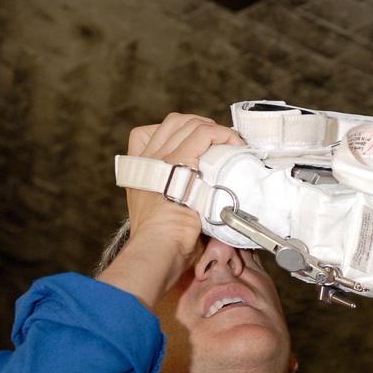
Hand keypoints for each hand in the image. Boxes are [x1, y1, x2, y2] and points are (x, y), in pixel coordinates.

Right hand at [100, 114, 242, 307]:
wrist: (158, 250)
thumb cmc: (164, 245)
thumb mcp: (165, 217)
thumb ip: (177, 201)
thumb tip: (205, 203)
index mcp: (139, 173)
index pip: (148, 133)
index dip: (177, 131)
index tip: (198, 144)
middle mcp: (146, 161)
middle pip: (174, 122)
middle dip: (200, 125)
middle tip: (220, 143)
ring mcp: (160, 159)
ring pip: (189, 124)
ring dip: (215, 130)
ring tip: (230, 144)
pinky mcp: (178, 163)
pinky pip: (203, 134)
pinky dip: (223, 134)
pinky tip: (234, 145)